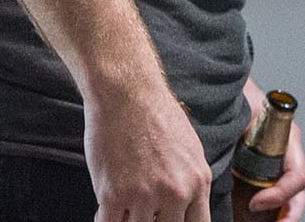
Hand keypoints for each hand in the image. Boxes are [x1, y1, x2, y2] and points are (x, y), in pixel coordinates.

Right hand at [83, 71, 213, 221]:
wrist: (126, 94)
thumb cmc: (157, 116)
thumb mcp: (191, 150)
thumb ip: (190, 183)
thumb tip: (187, 208)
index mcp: (198, 182)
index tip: (167, 221)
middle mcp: (175, 193)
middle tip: (142, 210)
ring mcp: (144, 196)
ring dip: (128, 219)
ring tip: (124, 206)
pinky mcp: (113, 195)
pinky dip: (106, 220)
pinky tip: (106, 208)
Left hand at [241, 78, 304, 218]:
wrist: (228, 91)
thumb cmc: (236, 98)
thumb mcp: (239, 114)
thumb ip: (235, 134)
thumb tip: (210, 163)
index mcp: (289, 141)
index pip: (296, 177)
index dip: (279, 194)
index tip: (254, 203)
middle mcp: (288, 158)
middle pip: (297, 198)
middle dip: (286, 219)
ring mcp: (277, 169)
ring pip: (285, 204)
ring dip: (274, 218)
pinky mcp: (262, 177)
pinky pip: (268, 201)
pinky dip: (261, 215)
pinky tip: (242, 218)